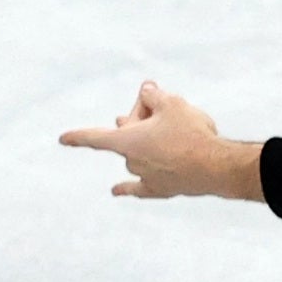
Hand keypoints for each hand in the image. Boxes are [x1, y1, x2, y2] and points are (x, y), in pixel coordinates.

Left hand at [58, 81, 261, 199]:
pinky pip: (141, 188)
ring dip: (148, 143)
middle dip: (141, 120)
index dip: (78, 137)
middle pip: (128, 136)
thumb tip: (146, 92)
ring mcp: (146, 178)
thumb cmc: (193, 133)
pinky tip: (117, 190)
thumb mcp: (172, 104)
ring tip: (177, 130)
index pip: (95, 137)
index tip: (62, 139)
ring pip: (138, 157)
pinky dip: (130, 187)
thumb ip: (153, 96)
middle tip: (164, 107)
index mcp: (127, 141)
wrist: (219, 168)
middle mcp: (131, 162)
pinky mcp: (163, 190)